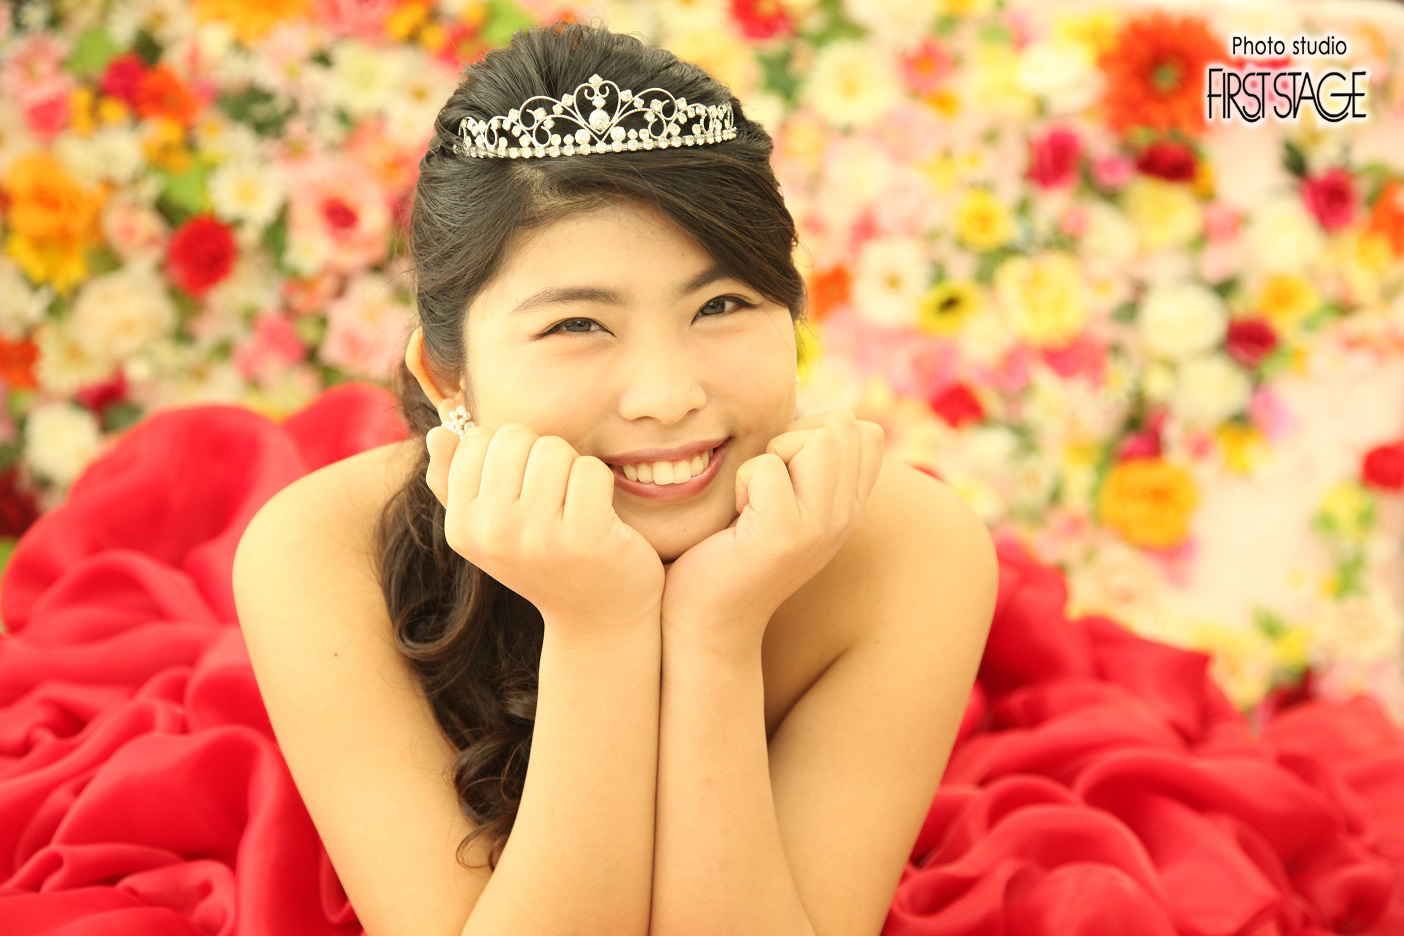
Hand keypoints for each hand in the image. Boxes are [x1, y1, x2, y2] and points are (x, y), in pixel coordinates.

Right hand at [425, 418, 665, 639]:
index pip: (477, 439)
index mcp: (461, 527)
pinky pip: (590, 469)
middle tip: (553, 498)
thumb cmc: (545, 559)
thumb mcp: (489, 527)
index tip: (522, 491)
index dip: (509, 454)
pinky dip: (601, 483)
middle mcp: (492, 533)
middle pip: (516, 437)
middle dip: (541, 456)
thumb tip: (437, 433)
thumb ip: (453, 480)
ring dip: (572, 469)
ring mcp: (537, 537)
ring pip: (555, 449)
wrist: (598, 616)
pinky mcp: (585, 536)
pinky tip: (599, 516)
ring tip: (574, 506)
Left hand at [659, 409, 884, 656]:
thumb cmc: (728, 551)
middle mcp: (845, 518)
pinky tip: (736, 517)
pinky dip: (743, 480)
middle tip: (764, 482)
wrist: (706, 619)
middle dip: (795, 435)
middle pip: (845, 426)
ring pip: (822, 439)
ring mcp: (820, 528)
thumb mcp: (780, 502)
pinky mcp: (785, 535)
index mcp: (848, 507)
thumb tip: (798, 403)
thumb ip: (801, 463)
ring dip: (773, 454)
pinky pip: (770, 467)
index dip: (817, 431)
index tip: (783, 468)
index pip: (866, 432)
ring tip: (754, 496)